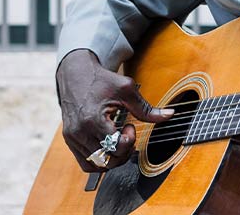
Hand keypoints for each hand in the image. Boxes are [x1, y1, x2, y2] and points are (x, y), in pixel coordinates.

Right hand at [56, 49, 173, 171]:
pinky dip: (100, 161)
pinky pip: (85, 163)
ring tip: (116, 140)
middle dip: (123, 151)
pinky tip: (107, 146)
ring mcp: (72, 138)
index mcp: (93, 119)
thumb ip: (146, 108)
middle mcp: (79, 132)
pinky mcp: (69, 140)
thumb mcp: (126, 89)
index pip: (115, 147)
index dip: (129, 141)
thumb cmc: (101, 80)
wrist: (75, 74)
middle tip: (125, 135)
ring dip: (113, 157)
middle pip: (108, 160)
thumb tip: (170, 114)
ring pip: (97, 165)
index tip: (129, 127)